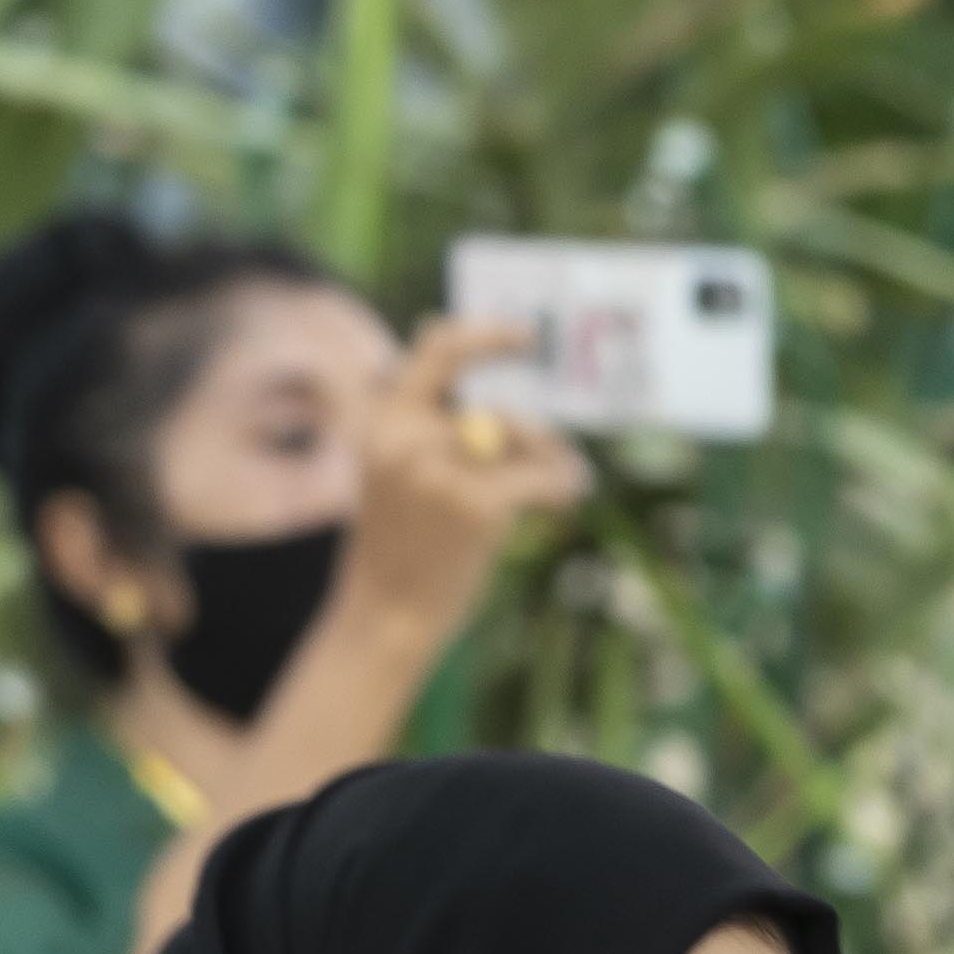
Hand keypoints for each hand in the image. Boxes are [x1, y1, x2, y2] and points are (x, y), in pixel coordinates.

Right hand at [334, 316, 592, 646]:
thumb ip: (427, 433)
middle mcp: (409, 439)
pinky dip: (564, 485)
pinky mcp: (477, 505)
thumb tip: (486, 402)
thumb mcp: (394, 478)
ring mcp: (442, 471)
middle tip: (554, 458)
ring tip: (563, 482)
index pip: (438, 351)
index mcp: (384, 424)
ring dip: (550, 461)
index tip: (526, 337)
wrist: (383, 619)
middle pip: (498, 412)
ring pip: (524, 442)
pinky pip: (542, 478)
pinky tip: (570, 494)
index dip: (486, 335)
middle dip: (534, 437)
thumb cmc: (396, 552)